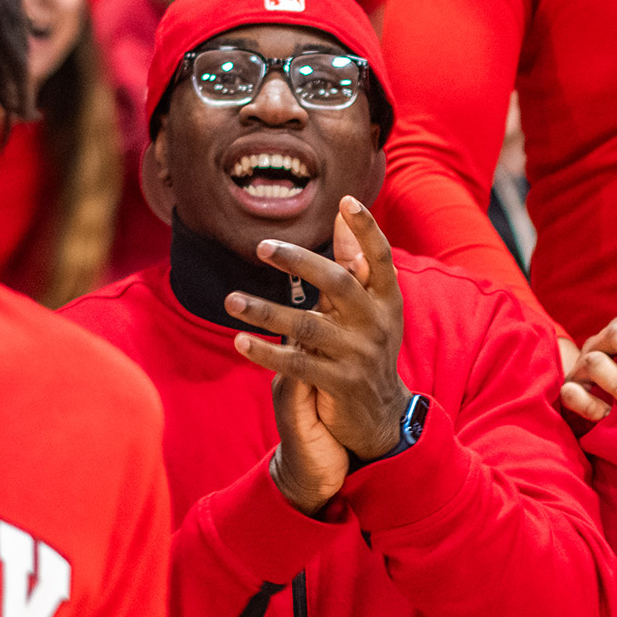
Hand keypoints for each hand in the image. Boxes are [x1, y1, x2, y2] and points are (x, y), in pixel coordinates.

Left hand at [225, 198, 411, 514]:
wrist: (381, 415)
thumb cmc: (368, 347)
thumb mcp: (370, 306)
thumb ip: (354, 260)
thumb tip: (343, 210)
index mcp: (386, 300)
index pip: (379, 258)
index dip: (366, 230)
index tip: (345, 202)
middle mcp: (376, 324)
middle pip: (338, 283)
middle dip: (299, 262)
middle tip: (261, 246)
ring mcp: (358, 355)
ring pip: (306, 326)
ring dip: (264, 311)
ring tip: (231, 300)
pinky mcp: (340, 384)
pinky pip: (296, 364)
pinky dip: (265, 352)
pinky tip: (240, 342)